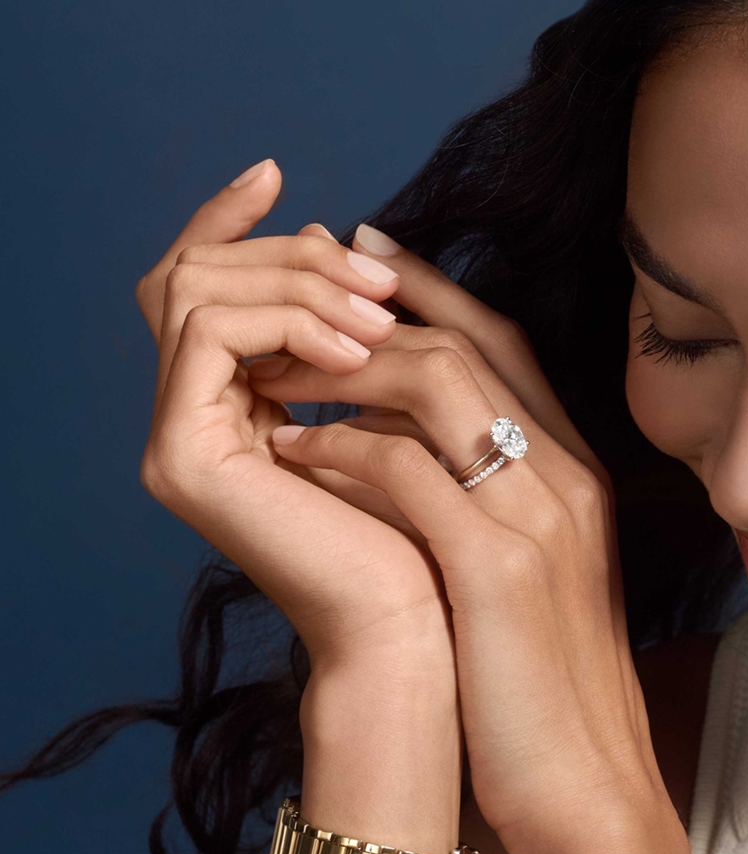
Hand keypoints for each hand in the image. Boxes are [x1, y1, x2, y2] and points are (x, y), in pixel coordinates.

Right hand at [134, 160, 453, 672]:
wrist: (412, 628)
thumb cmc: (416, 532)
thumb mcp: (387, 403)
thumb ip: (350, 332)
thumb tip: (342, 235)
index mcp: (227, 408)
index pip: (201, 287)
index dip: (229, 222)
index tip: (279, 175)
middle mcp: (187, 421)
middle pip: (192, 274)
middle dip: (289, 254)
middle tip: (373, 275)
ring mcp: (175, 441)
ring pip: (195, 289)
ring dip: (295, 281)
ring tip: (376, 314)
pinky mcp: (182, 459)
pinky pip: (209, 333)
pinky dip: (282, 318)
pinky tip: (353, 345)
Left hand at [248, 231, 675, 853]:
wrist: (591, 789)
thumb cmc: (550, 693)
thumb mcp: (535, 582)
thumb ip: (496, 510)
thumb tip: (420, 462)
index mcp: (580, 477)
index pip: (507, 346)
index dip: (432, 291)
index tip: (365, 259)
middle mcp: (569, 478)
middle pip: (468, 344)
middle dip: (370, 313)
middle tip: (291, 310)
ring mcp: (540, 516)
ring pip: (438, 383)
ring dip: (343, 367)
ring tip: (274, 372)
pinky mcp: (498, 566)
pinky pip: (406, 465)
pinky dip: (339, 443)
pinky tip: (290, 446)